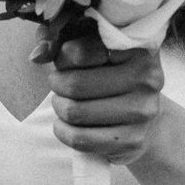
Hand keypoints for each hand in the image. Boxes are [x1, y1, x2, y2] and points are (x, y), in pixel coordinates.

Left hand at [47, 33, 167, 171]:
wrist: (145, 119)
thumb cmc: (111, 77)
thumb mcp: (93, 51)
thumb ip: (63, 43)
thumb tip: (38, 54)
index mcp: (138, 48)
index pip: (82, 51)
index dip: (63, 57)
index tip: (65, 62)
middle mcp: (147, 79)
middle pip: (75, 84)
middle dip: (57, 85)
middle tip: (59, 85)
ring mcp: (142, 112)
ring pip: (75, 112)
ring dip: (60, 108)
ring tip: (64, 103)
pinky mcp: (132, 141)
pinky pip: (80, 138)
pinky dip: (62, 131)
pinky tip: (65, 125)